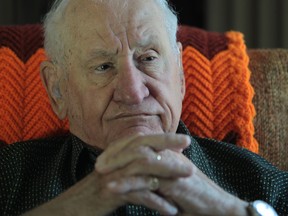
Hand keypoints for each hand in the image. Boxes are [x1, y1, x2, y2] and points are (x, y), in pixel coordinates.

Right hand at [26, 133, 190, 215]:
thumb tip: (153, 167)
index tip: (183, 138)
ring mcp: (112, 176)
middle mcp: (114, 161)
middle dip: (166, 143)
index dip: (161, 137)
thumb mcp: (115, 176)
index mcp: (116, 156)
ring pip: (143, 167)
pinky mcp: (110, 193)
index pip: (140, 140)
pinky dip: (156, 202)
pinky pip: (137, 194)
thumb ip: (130, 168)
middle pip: (142, 146)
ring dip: (168, 171)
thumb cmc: (95, 194)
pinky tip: (171, 210)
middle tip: (188, 142)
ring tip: (189, 175)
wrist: (72, 209)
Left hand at [96, 134, 248, 215]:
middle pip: (138, 146)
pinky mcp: (175, 184)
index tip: (105, 156)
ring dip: (118, 165)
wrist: (218, 208)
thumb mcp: (172, 183)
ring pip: (140, 159)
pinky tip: (113, 187)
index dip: (122, 147)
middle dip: (116, 153)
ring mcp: (173, 168)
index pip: (141, 142)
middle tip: (98, 162)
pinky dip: (127, 183)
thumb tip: (139, 177)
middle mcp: (171, 156)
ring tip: (100, 172)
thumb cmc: (193, 197)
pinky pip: (146, 181)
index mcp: (169, 153)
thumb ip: (157, 176)